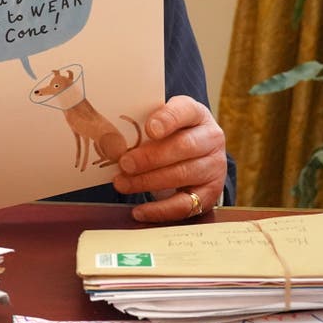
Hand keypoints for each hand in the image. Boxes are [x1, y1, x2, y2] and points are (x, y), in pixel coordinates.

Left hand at [112, 95, 227, 222]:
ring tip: (122, 184)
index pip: (184, 111)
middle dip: (150, 157)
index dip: (167, 120)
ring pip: (182, 175)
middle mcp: (211, 138)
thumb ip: (143, 124)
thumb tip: (108, 135)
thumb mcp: (161, 121)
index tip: (149, 129)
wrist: (198, 153)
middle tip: (124, 163)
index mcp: (196, 114)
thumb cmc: (170, 133)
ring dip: (148, 182)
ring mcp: (214, 167)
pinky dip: (160, 210)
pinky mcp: (209, 193)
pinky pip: (185, 205)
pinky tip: (139, 211)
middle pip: (183, 147)